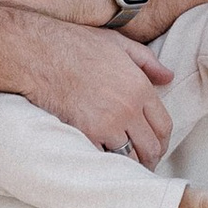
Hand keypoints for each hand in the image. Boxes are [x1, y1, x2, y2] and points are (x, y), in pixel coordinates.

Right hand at [18, 19, 175, 162]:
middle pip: (151, 147)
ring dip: (130, 163)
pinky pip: (104, 158)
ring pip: (130, 158)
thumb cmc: (76, 45)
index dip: (163, 140)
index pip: (164, 125)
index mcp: (139, 87)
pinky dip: (106, 162)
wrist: (40, 54)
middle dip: (151, 158)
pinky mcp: (85, 134)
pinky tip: (105, 159)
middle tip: (145, 162)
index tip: (157, 146)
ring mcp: (107, 124)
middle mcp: (128, 109)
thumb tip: (168, 76)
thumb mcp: (118, 43)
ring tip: (126, 164)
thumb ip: (147, 61)